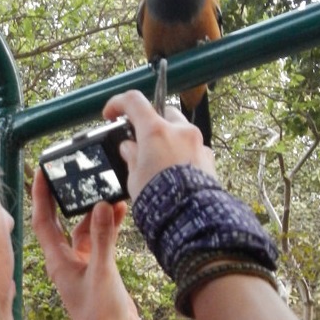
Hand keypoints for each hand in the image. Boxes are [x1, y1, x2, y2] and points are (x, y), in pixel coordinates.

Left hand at [31, 169, 142, 319]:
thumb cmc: (100, 316)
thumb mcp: (102, 274)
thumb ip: (103, 239)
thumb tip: (101, 205)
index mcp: (57, 261)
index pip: (42, 220)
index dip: (40, 195)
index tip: (41, 171)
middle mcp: (66, 260)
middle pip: (61, 220)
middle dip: (66, 196)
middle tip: (73, 172)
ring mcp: (82, 264)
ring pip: (85, 228)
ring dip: (95, 211)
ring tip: (109, 190)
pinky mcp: (99, 268)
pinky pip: (101, 239)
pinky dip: (109, 225)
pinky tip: (120, 211)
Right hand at [102, 90, 216, 197]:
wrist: (190, 218)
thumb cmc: (160, 198)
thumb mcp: (133, 177)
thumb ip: (131, 156)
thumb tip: (130, 147)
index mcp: (155, 131)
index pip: (134, 101)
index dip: (118, 103)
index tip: (111, 114)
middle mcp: (179, 131)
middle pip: (162, 112)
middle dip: (150, 122)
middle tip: (139, 140)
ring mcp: (197, 142)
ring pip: (180, 130)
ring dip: (168, 138)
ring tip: (157, 160)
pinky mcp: (208, 158)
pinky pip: (192, 148)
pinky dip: (182, 153)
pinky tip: (175, 171)